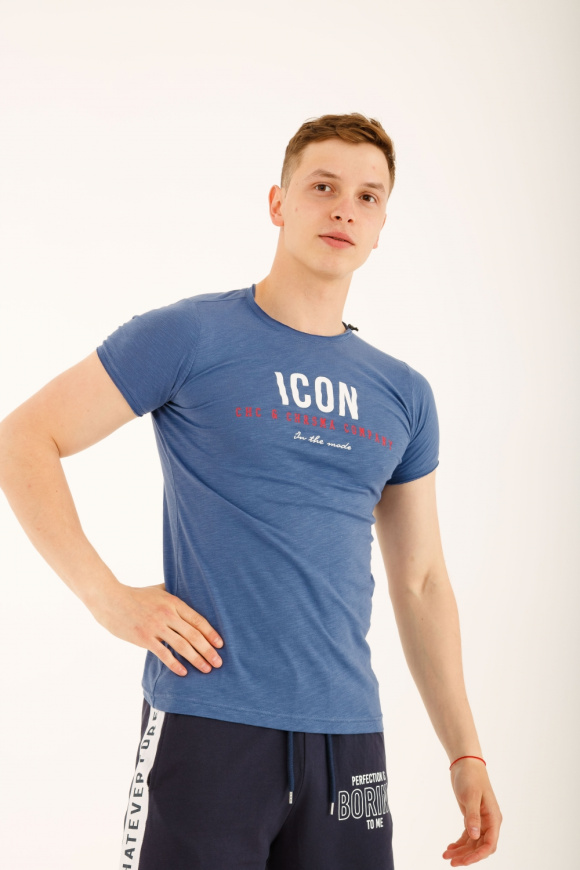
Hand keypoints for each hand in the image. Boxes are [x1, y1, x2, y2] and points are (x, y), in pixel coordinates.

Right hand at [91, 581, 223, 675]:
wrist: (111, 600)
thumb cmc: (136, 595)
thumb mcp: (159, 589)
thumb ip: (174, 591)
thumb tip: (189, 588)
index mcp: (174, 602)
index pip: (198, 620)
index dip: (211, 633)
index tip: (221, 644)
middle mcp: (168, 614)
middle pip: (194, 635)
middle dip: (208, 650)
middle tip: (219, 662)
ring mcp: (156, 627)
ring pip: (182, 645)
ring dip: (197, 659)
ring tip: (206, 669)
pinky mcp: (144, 638)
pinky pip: (163, 653)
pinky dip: (175, 664)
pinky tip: (184, 672)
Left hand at [442, 758, 501, 865]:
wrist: (465, 764)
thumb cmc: (471, 777)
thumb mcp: (471, 796)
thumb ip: (473, 816)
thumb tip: (475, 836)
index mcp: (493, 818)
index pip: (489, 844)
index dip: (478, 855)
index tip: (464, 861)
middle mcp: (489, 822)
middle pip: (480, 847)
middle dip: (467, 856)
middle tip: (451, 862)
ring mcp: (481, 820)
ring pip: (473, 843)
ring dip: (461, 851)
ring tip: (446, 856)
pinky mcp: (472, 817)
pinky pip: (467, 836)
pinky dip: (460, 843)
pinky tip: (450, 847)